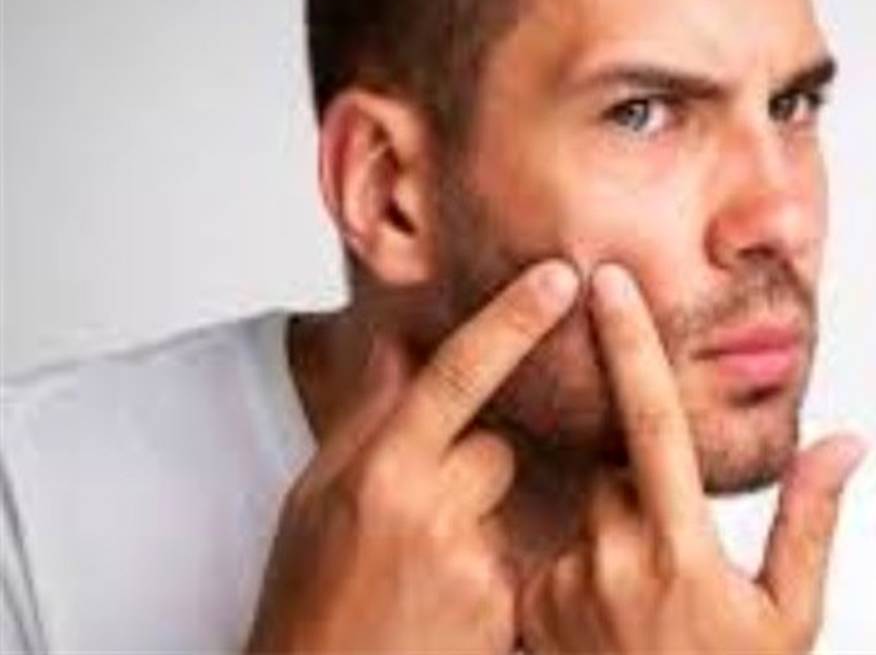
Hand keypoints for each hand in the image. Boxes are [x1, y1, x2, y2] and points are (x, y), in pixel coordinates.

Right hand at [245, 260, 579, 653]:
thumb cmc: (307, 602)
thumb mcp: (311, 501)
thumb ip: (364, 419)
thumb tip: (398, 342)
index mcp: (377, 473)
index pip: (457, 374)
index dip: (512, 319)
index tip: (558, 277)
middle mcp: (429, 512)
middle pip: (495, 447)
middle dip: (471, 466)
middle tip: (418, 519)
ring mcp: (472, 564)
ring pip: (506, 503)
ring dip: (479, 522)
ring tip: (422, 574)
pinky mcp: (503, 609)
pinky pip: (515, 558)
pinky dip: (489, 570)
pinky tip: (442, 604)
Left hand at [517, 263, 865, 653]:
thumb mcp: (790, 620)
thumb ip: (811, 524)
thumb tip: (846, 443)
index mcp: (684, 553)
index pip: (654, 423)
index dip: (632, 345)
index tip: (607, 282)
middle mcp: (612, 563)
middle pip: (614, 467)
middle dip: (640, 484)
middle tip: (672, 554)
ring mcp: (563, 589)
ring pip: (584, 512)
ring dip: (612, 532)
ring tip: (643, 606)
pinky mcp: (527, 613)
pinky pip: (553, 553)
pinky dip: (581, 568)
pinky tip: (607, 624)